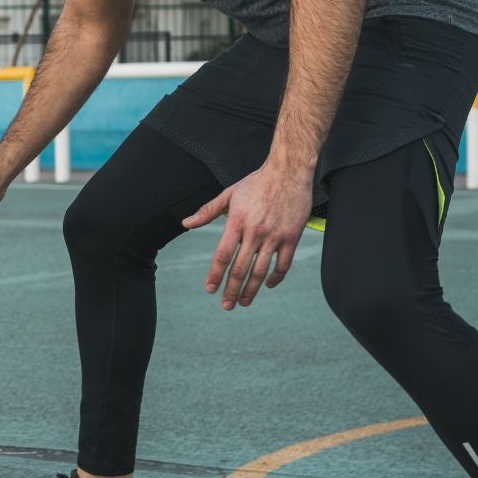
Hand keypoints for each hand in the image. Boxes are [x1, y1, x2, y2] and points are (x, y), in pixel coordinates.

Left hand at [183, 163, 313, 309]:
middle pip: (240, 268)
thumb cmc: (256, 182)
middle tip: (226, 306)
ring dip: (251, 290)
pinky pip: (284, 264)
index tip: (210, 289)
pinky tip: (268, 285)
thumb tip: (185, 223)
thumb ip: (207, 211)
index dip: (215, 275)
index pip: (222, 255)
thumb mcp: (229, 194)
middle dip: (231, 290)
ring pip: (262, 271)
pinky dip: (276, 278)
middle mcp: (255, 231)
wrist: (289, 171)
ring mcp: (275, 236)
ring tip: (243, 302)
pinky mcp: (292, 237)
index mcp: (236, 222)